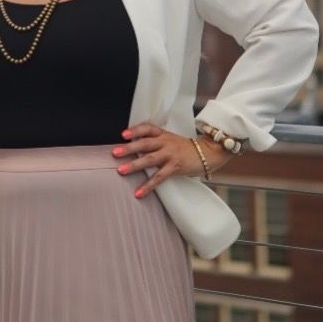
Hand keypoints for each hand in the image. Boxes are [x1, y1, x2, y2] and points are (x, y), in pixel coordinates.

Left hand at [111, 122, 232, 198]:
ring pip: (150, 159)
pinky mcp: (175, 167)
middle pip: (145, 143)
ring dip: (134, 165)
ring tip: (121, 170)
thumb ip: (154, 142)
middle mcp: (165, 142)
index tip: (123, 134)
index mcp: (163, 134)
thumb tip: (132, 147)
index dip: (135, 130)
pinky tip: (138, 193)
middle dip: (129, 148)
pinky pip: (159, 177)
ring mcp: (170, 155)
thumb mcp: (169, 140)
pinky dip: (148, 186)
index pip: (148, 128)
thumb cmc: (184, 148)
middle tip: (115, 152)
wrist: (207, 153)